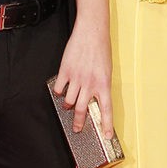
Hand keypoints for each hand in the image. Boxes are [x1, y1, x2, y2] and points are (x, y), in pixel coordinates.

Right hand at [53, 21, 113, 137]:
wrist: (92, 31)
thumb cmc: (101, 49)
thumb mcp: (106, 70)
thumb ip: (100, 85)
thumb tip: (93, 99)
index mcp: (104, 83)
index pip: (106, 109)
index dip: (107, 124)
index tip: (106, 136)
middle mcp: (90, 83)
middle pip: (82, 110)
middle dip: (79, 123)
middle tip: (77, 129)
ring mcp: (77, 78)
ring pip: (69, 101)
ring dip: (68, 106)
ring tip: (69, 105)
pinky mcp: (65, 70)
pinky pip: (59, 88)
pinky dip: (60, 92)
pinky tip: (62, 90)